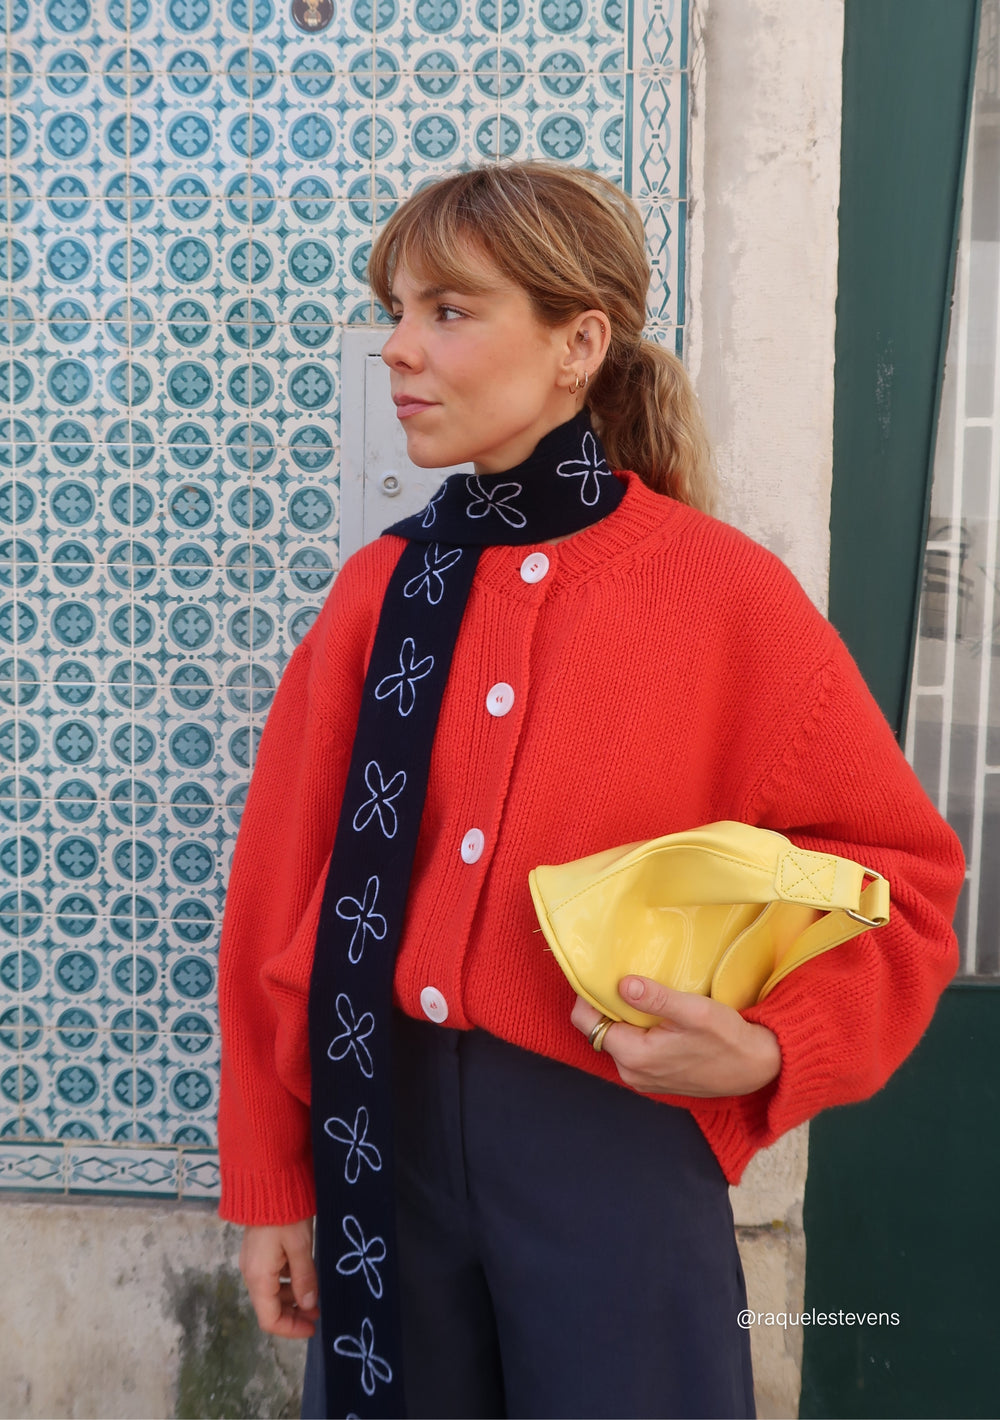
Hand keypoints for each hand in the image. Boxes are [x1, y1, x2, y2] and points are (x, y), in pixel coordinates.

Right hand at [239, 1219, 319, 1338]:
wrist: (268, 1182)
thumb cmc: (285, 1214)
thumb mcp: (301, 1247)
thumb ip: (305, 1278)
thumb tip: (308, 1305)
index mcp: (259, 1277)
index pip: (270, 1319)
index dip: (291, 1329)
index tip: (312, 1327)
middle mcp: (251, 1273)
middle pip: (270, 1307)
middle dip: (294, 1314)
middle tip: (318, 1312)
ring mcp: (253, 1262)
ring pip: (272, 1292)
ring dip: (292, 1298)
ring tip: (315, 1295)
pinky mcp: (258, 1251)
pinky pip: (272, 1276)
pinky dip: (288, 1282)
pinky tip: (305, 1275)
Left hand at [571, 976, 781, 1096]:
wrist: (756, 1067)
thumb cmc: (727, 1038)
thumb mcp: (694, 1011)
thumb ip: (656, 999)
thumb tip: (623, 984)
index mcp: (634, 1055)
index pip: (586, 1022)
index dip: (587, 996)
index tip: (600, 975)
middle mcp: (631, 1072)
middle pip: (598, 1031)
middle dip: (606, 1006)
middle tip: (623, 979)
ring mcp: (642, 1078)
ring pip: (616, 1040)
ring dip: (623, 1018)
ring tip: (641, 995)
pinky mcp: (654, 1078)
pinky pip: (632, 1050)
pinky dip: (636, 1031)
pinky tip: (655, 1016)